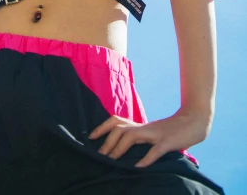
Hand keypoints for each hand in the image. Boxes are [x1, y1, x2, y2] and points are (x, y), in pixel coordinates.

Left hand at [88, 109, 210, 167]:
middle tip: (100, 156)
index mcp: (142, 126)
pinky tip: (138, 167)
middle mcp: (146, 127)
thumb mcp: (155, 133)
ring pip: (132, 136)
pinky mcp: (169, 141)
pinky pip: (156, 150)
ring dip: (120, 148)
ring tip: (112, 161)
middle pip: (120, 128)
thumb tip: (129, 151)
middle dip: (108, 142)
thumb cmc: (175, 129)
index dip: (102, 127)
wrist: (196, 120)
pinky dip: (146, 158)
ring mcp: (157, 133)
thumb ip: (143, 139)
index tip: (91, 137)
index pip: (117, 121)